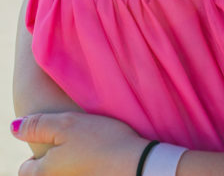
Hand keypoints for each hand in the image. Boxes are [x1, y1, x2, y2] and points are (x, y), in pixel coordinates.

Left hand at [11, 112, 147, 175]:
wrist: (137, 164)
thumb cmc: (101, 142)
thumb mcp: (66, 124)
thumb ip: (37, 126)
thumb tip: (13, 127)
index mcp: (45, 172)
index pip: (25, 169)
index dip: (35, 150)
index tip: (52, 135)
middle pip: (45, 171)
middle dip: (52, 156)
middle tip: (72, 137)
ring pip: (63, 171)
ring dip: (69, 160)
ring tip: (88, 145)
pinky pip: (80, 173)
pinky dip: (85, 166)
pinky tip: (99, 155)